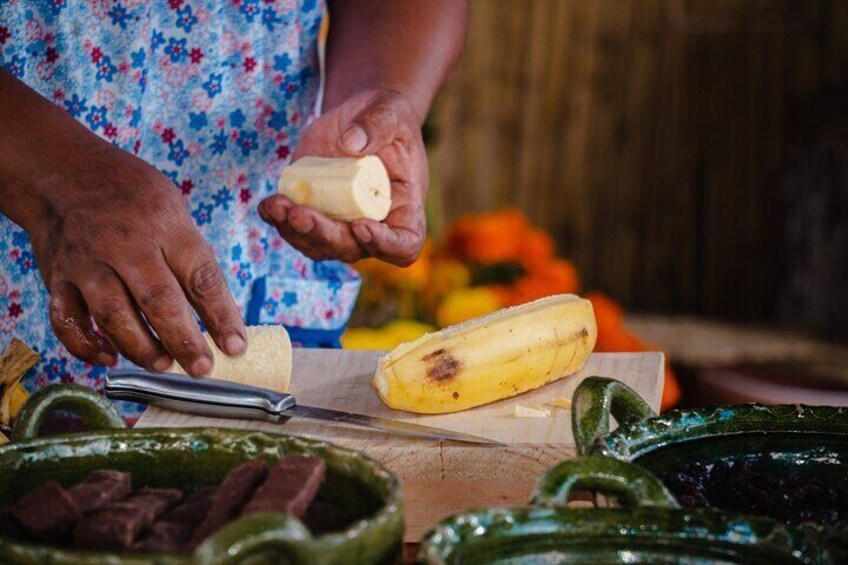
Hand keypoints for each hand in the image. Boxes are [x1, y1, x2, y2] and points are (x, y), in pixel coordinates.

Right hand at [25, 143, 245, 375]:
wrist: (64, 173)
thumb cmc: (133, 198)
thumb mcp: (174, 211)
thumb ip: (192, 259)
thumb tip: (220, 315)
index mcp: (166, 227)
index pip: (201, 278)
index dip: (222, 317)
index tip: (236, 346)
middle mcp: (126, 245)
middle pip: (159, 301)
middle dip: (184, 341)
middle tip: (202, 368)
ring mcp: (88, 263)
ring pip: (114, 316)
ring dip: (141, 348)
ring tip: (164, 365)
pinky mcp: (58, 278)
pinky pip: (67, 320)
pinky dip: (86, 345)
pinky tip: (109, 357)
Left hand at [259, 89, 427, 265]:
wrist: (360, 117)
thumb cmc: (387, 116)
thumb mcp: (391, 111)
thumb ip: (377, 125)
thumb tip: (350, 143)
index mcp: (404, 207)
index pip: (404, 244)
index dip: (385, 245)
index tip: (361, 225)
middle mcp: (374, 223)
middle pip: (352, 249)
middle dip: (324, 235)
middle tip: (300, 214)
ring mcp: (341, 221)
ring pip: (319, 245)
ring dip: (295, 231)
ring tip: (276, 205)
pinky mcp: (315, 210)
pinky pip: (295, 227)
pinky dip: (279, 219)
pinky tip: (269, 204)